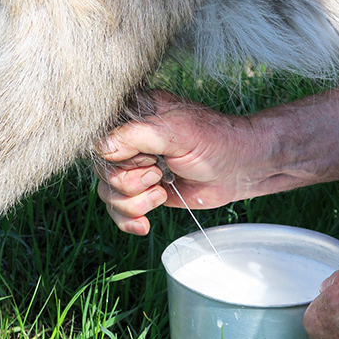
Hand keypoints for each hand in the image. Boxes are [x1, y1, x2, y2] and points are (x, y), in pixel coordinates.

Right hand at [96, 90, 260, 234]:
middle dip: (129, 182)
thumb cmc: (214, 141)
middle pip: (102, 169)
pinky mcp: (142, 190)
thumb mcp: (177, 131)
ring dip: (132, 203)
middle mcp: (128, 140)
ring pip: (107, 192)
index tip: (147, 158)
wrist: (238, 169)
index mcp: (133, 114)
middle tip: (158, 173)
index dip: (116, 156)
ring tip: (161, 193)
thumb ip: (137, 135)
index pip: (99, 137)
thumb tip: (103, 148)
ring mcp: (134, 166)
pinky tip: (144, 224)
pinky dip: (128, 220)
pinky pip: (118, 209)